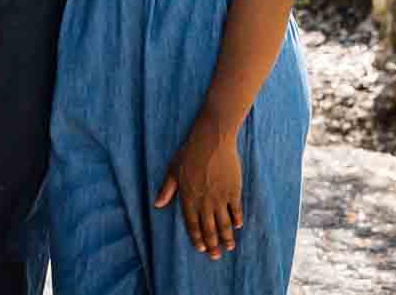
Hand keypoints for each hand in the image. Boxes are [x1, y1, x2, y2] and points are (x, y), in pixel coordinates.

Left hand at [154, 117, 243, 259]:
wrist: (211, 140)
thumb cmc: (189, 153)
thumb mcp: (173, 170)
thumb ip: (167, 189)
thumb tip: (157, 204)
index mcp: (188, 197)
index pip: (192, 223)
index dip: (196, 237)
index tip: (201, 248)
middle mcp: (204, 201)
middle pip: (209, 227)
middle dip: (212, 243)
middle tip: (215, 256)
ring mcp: (220, 196)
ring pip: (224, 222)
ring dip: (226, 236)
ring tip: (229, 247)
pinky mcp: (233, 190)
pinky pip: (236, 209)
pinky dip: (237, 218)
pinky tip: (238, 226)